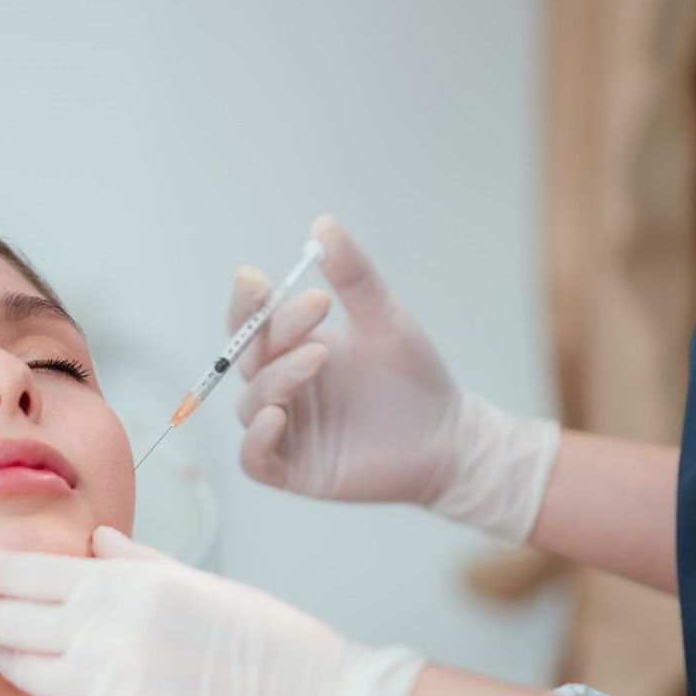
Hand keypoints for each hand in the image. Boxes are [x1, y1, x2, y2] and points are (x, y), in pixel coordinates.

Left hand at [0, 526, 426, 695]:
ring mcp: (109, 689)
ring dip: (19, 662)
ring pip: (27, 674)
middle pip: (3, 622)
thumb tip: (94, 543)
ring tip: (27, 653)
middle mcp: (107, 633)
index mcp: (124, 586)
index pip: (21, 573)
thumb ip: (133, 563)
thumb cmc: (257, 637)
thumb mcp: (195, 581)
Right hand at [234, 215, 559, 542]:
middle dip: (270, 332)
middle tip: (312, 307)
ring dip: (277, 377)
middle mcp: (282, 388)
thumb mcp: (385, 320)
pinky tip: (278, 416)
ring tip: (318, 358)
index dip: (248, 303)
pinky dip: (258, 438)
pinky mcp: (293, 471)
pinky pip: (254, 458)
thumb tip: (323, 224)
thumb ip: (354, 276)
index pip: (252, 324)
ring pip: (252, 403)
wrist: (449, 437)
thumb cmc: (415, 380)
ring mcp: (285, 431)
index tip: (260, 278)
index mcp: (293, 349)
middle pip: (246, 359)